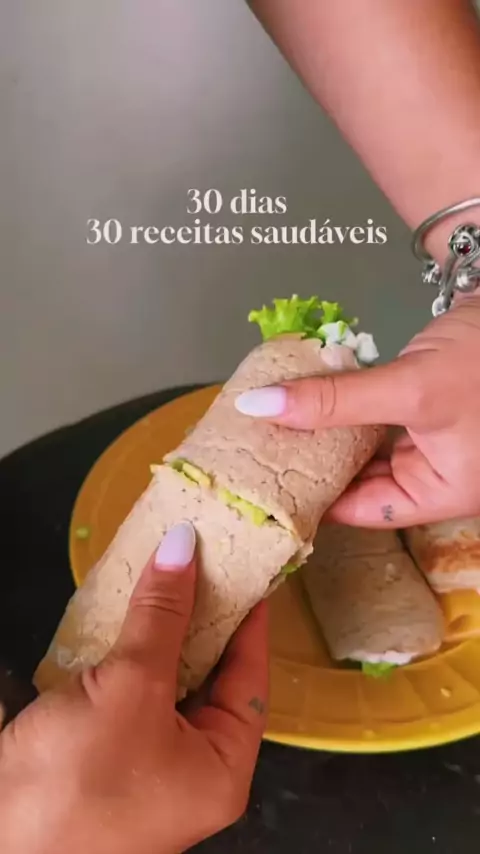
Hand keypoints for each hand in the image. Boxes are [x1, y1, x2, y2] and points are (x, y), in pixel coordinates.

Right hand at [0, 523, 267, 853]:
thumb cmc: (83, 776)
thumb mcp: (132, 687)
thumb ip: (162, 615)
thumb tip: (183, 545)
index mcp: (221, 768)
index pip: (249, 678)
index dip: (250, 621)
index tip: (248, 571)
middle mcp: (189, 768)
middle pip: (207, 677)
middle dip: (202, 620)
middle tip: (203, 562)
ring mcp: (142, 760)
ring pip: (162, 679)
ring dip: (160, 629)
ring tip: (167, 573)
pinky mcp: (101, 749)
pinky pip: (125, 688)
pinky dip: (126, 649)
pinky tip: (124, 609)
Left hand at [234, 294, 479, 527]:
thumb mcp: (411, 387)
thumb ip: (335, 401)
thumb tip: (258, 407)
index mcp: (443, 491)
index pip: (367, 510)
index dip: (317, 501)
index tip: (265, 486)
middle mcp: (435, 471)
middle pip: (362, 478)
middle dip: (314, 463)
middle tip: (256, 452)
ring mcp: (429, 437)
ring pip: (363, 445)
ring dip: (324, 431)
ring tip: (269, 427)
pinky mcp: (420, 404)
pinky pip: (372, 414)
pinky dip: (342, 406)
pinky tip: (305, 398)